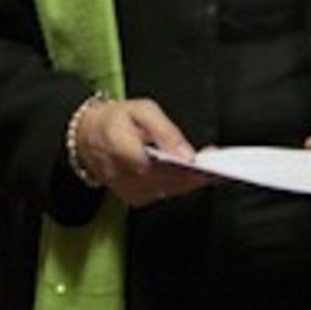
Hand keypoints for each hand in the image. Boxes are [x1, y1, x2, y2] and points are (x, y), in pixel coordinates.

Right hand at [73, 97, 212, 206]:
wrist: (88, 138)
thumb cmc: (117, 120)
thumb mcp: (142, 110)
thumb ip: (165, 131)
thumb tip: (186, 154)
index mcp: (123, 149)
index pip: (161, 165)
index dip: (189, 164)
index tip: (212, 159)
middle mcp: (125, 176)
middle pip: (170, 181)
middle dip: (198, 173)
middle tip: (222, 162)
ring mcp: (129, 191)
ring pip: (170, 190)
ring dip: (193, 180)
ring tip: (214, 166)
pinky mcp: (135, 199)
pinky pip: (165, 194)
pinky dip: (182, 184)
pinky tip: (195, 174)